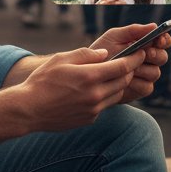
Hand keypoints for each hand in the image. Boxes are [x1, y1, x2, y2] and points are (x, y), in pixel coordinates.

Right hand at [20, 47, 137, 130]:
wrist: (29, 109)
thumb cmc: (42, 81)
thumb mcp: (61, 59)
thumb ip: (86, 54)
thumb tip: (105, 54)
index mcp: (90, 76)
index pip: (123, 66)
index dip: (135, 58)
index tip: (141, 52)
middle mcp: (96, 95)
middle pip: (124, 81)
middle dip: (130, 70)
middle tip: (129, 62)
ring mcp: (94, 109)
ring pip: (117, 94)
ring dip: (119, 84)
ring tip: (111, 75)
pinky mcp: (89, 119)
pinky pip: (104, 105)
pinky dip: (105, 96)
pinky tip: (94, 90)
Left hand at [89, 23, 170, 102]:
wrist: (88, 71)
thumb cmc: (102, 50)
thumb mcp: (114, 36)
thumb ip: (133, 30)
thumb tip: (153, 26)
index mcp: (145, 44)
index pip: (163, 41)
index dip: (165, 40)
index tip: (160, 39)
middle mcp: (149, 60)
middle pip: (162, 57)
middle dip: (155, 55)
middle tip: (146, 54)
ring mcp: (146, 75)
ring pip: (155, 73)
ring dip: (142, 69)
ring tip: (127, 67)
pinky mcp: (141, 89)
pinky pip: (147, 86)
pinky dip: (136, 83)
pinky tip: (126, 79)